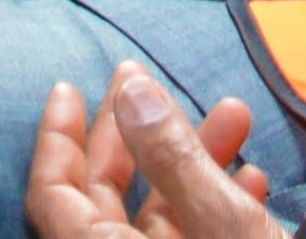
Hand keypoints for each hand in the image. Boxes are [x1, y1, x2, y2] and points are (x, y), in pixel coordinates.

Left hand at [23, 66, 281, 237]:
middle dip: (133, 131)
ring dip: (195, 160)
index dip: (56, 137)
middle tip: (149, 82)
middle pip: (104, 196)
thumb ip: (174, 158)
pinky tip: (254, 178)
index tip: (68, 88)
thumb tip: (132, 91)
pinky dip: (217, 203)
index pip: (51, 193)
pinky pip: (194, 237)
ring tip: (234, 115)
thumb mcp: (223, 223)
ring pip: (161, 215)